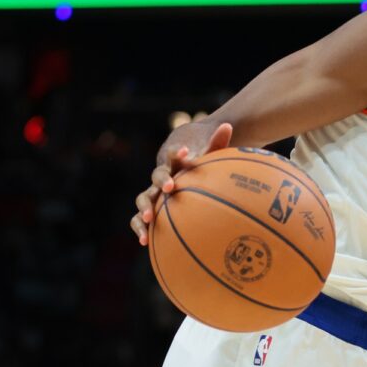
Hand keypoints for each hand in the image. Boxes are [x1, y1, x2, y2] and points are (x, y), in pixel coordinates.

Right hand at [130, 122, 232, 245]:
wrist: (180, 174)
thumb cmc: (199, 166)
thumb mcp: (209, 155)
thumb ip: (217, 142)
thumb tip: (227, 125)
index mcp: (175, 163)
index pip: (174, 154)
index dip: (177, 153)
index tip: (185, 152)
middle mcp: (161, 177)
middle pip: (157, 176)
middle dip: (162, 180)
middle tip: (170, 187)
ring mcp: (154, 194)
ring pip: (143, 198)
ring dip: (144, 207)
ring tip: (149, 217)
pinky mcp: (150, 210)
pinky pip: (139, 219)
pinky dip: (139, 228)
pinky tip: (145, 241)